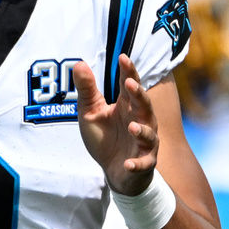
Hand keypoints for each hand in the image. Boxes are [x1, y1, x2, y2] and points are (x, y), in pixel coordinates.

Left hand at [73, 54, 158, 194]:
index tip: (123, 57)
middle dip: (139, 94)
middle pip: (144, 104)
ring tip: (132, 127)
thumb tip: (78, 63)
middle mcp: (140, 120)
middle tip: (130, 83)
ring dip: (142, 130)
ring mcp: (144, 141)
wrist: (114, 170)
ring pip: (149, 133)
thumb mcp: (90, 112)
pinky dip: (137, 163)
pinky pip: (144, 162)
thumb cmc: (105, 136)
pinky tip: (128, 163)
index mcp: (127, 105)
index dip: (128, 71)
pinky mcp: (144, 161)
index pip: (129, 85)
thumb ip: (86, 90)